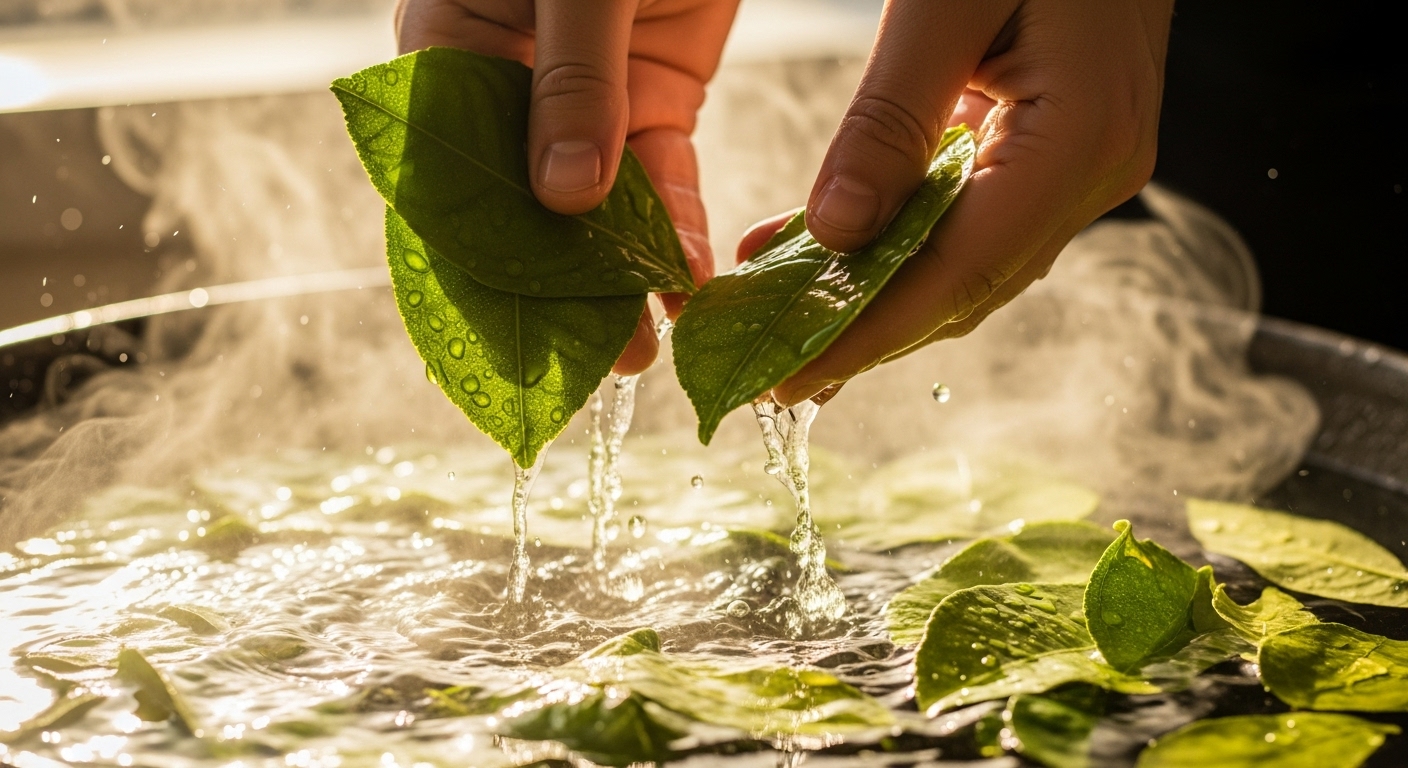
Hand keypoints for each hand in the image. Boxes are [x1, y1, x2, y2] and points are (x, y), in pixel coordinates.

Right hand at [396, 0, 739, 373]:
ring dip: (624, 276)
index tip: (505, 334)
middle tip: (596, 359)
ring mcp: (587, 98)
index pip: (443, 175)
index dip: (471, 259)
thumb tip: (566, 193)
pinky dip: (676, 231)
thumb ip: (573, 77)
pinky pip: (664, 177)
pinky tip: (687, 282)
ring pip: (599, 206)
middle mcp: (510, 85)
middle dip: (560, 290)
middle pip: (522, 207)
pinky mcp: (654, 95)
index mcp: (452, 48)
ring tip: (644, 347)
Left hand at [737, 0, 1173, 404]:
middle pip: (968, 285)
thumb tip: (834, 232)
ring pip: (972, 261)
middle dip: (867, 332)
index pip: (959, 271)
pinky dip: (905, 244)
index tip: (789, 375)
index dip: (868, 332)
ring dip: (881, 295)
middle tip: (775, 368)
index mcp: (1079, 139)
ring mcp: (1085, 161)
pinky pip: (977, 217)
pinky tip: (842, 249)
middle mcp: (1094, 170)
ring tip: (791, 315)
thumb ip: (890, 118)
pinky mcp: (1063, 143)